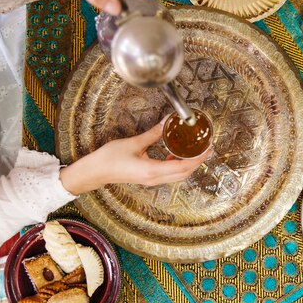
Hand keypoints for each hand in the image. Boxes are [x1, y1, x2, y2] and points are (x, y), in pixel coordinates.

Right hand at [59, 121, 210, 194]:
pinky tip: (175, 154)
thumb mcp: (134, 142)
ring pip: (177, 175)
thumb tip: (167, 122)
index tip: (207, 150)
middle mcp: (154, 178)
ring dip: (188, 164)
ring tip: (195, 151)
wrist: (95, 171)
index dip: (198, 159)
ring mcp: (151, 180)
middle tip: (207, 149)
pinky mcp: (147, 178)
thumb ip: (154, 133)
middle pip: (184, 173)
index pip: (183, 166)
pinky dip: (177, 165)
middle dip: (197, 162)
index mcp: (152, 171)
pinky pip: (168, 174)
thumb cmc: (110, 159)